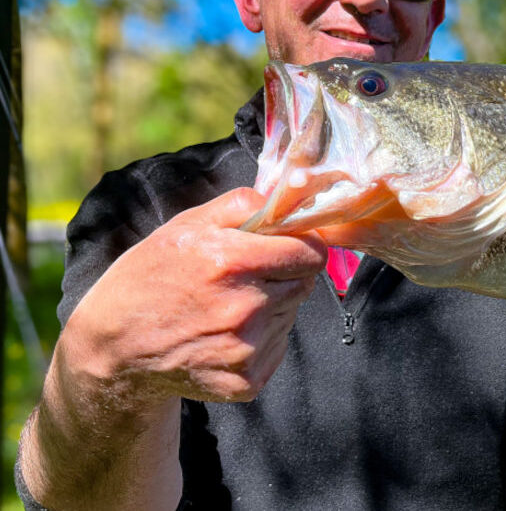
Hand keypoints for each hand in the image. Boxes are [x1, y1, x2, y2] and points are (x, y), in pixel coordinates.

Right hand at [60, 187, 326, 406]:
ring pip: (290, 315)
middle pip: (305, 284)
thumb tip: (286, 202)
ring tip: (225, 308)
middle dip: (284, 276)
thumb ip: (242, 205)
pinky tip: (223, 335)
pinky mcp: (247, 381)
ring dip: (271, 307)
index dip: (302, 247)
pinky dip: (260, 340)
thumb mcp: (187, 225)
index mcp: (231, 262)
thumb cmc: (150, 277)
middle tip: (245, 278)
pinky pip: (277, 347)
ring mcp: (246, 350)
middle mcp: (244, 309)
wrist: (114, 348)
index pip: (311, 254)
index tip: (286, 249)